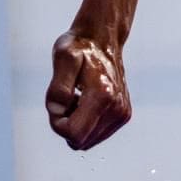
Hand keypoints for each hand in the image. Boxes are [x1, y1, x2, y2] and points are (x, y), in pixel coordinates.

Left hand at [45, 30, 131, 150]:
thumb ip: (57, 87)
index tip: (57, 102)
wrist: (103, 39)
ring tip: (78, 97)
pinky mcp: (123, 116)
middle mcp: (117, 108)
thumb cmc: (79, 46)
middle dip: (65, 124)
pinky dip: (86, 123)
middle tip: (67, 97)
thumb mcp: (62, 57)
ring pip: (87, 141)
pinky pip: (95, 135)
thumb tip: (57, 111)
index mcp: (102, 95)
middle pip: (80, 141)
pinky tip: (86, 101)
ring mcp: (122, 114)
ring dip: (75, 124)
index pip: (73, 134)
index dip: (57, 123)